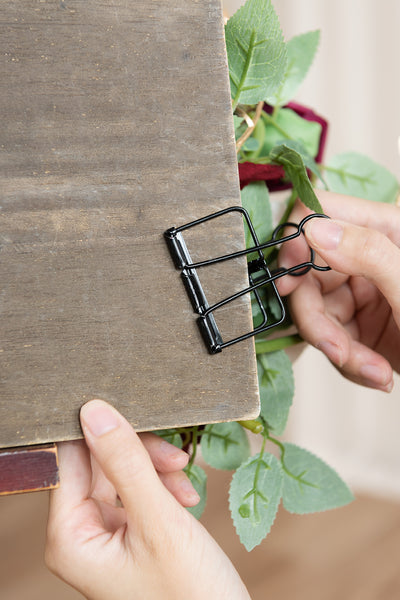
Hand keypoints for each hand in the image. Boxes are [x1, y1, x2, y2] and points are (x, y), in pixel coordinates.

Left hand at [45, 400, 249, 599]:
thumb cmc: (189, 595)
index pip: (69, 461)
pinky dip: (165, 485)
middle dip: (139, 455)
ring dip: (157, 470)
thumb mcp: (158, 522)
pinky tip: (186, 498)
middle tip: (175, 457)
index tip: (130, 410)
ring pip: (122, 471)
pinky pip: (140, 488)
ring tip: (185, 486)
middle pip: (98, 462)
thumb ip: (125, 463)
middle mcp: (81, 533)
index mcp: (70, 537)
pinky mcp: (130, 530)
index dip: (97, 432)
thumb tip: (95, 412)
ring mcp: (106, 531)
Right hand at [278, 190, 399, 391]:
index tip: (288, 279)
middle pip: (308, 275)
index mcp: (387, 228)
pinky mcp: (360, 326)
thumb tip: (315, 227)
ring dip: (340, 351)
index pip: (321, 213)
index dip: (296, 242)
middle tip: (336, 348)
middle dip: (319, 319)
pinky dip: (350, 364)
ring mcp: (362, 292)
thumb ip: (369, 253)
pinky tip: (379, 375)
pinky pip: (333, 341)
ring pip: (317, 314)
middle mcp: (368, 256)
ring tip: (374, 372)